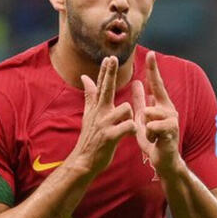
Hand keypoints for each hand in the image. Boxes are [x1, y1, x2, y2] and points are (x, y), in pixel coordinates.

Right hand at [67, 56, 136, 174]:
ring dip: (130, 116)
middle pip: (107, 89)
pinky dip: (132, 129)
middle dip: (110, 73)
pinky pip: (128, 126)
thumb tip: (85, 77)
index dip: (106, 71)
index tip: (109, 57)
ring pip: (125, 109)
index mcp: (97, 107)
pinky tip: (129, 133)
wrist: (84, 160)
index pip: (102, 85)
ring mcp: (104, 124)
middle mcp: (100, 113)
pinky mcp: (110, 136)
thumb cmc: (91, 137)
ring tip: (125, 126)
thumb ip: (90, 95)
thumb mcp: (89, 115)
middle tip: (112, 58)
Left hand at [132, 51, 181, 176]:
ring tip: (151, 136)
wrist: (163, 160)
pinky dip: (148, 134)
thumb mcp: (143, 117)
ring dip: (146, 127)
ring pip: (150, 112)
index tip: (150, 53)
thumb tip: (137, 82)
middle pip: (153, 98)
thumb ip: (140, 101)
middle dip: (146, 111)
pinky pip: (152, 125)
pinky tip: (154, 142)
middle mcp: (169, 109)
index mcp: (161, 105)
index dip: (153, 69)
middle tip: (148, 126)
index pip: (156, 83)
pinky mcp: (171, 131)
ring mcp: (172, 119)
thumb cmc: (154, 138)